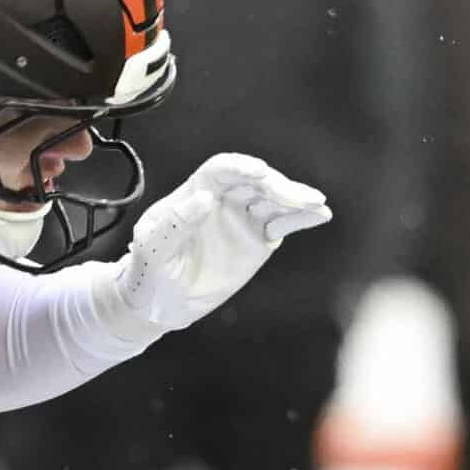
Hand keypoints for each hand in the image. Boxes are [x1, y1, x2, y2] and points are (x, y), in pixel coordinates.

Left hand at [98, 153, 331, 338]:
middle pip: (255, 182)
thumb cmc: (150, 268)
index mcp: (196, 193)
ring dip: (295, 198)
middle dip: (276, 186)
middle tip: (296, 197)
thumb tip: (204, 199)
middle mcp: (224, 200)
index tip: (260, 174)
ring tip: (316, 203)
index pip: (221, 170)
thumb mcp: (153, 248)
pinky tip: (320, 214)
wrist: (162, 301)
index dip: (241, 168)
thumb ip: (176, 223)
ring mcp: (243, 218)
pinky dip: (301, 218)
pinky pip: (283, 224)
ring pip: (273, 200)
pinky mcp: (258, 239)